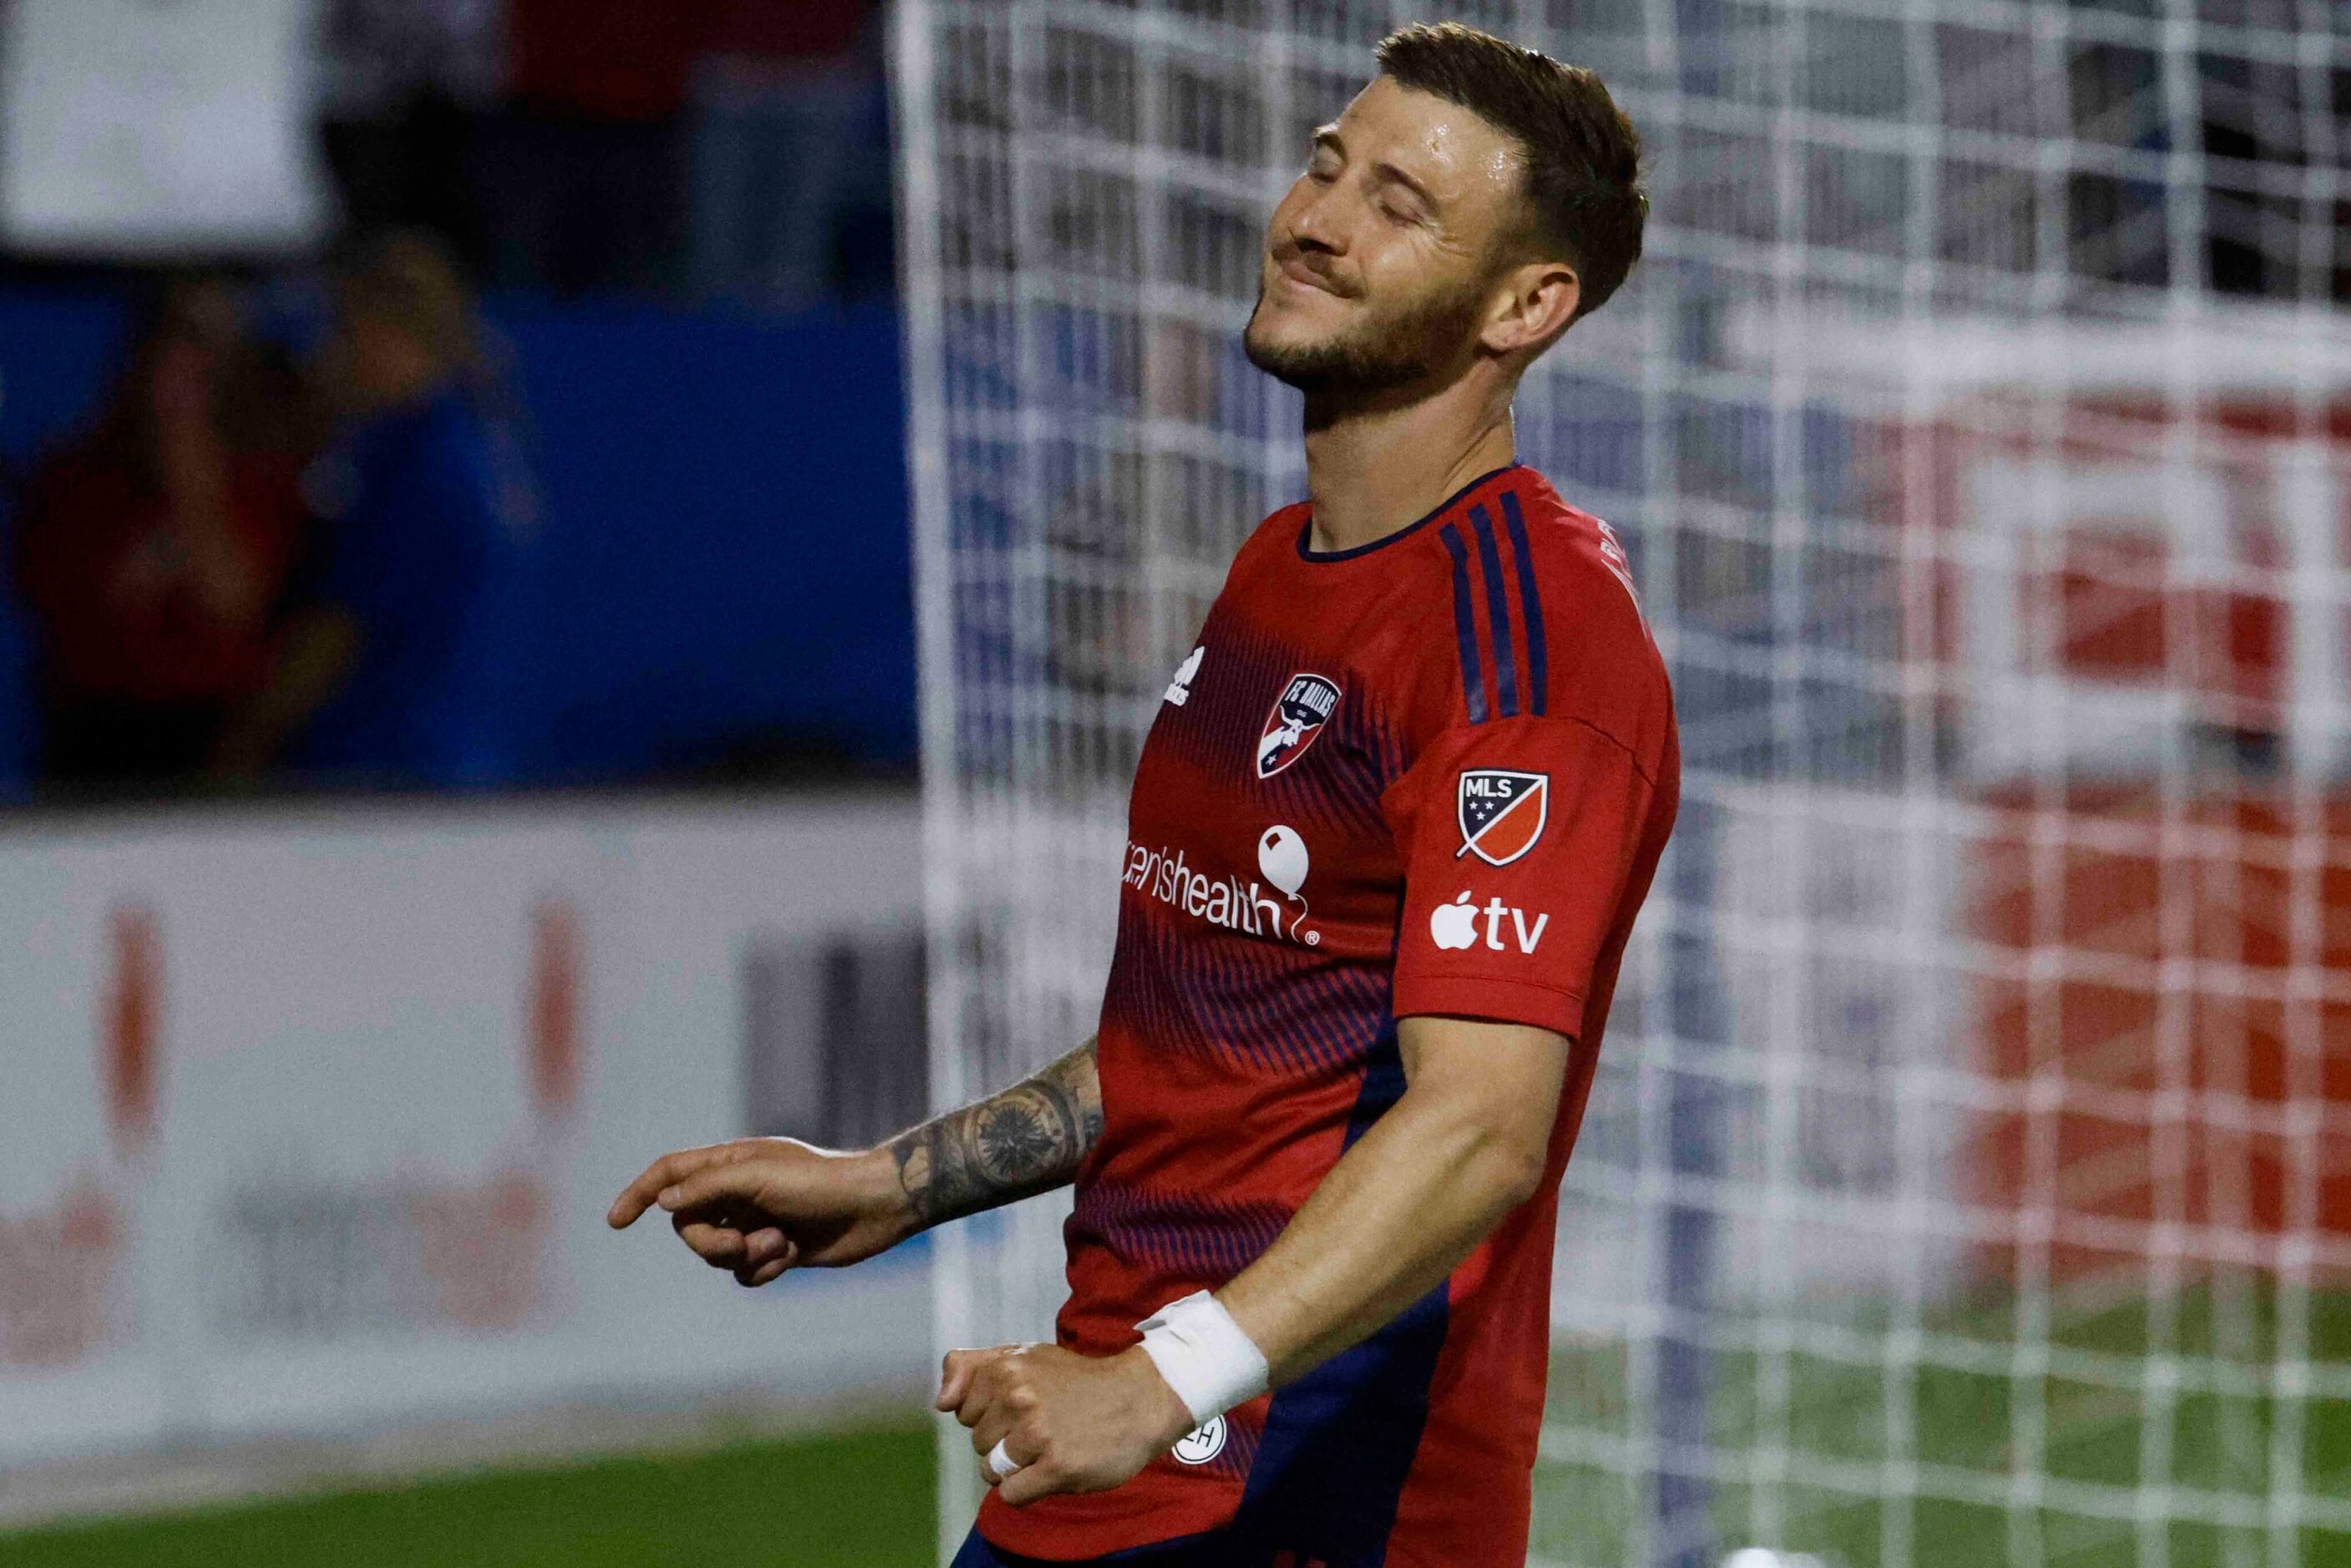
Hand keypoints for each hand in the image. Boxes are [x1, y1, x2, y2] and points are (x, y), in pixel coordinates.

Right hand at [607, 1137, 911, 1285]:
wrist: (873, 1207)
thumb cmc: (820, 1182)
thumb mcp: (758, 1177)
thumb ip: (707, 1187)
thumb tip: (665, 1202)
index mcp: (731, 1163)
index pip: (670, 1174)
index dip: (640, 1194)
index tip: (614, 1221)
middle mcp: (738, 1192)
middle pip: (689, 1225)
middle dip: (708, 1242)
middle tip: (740, 1244)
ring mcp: (756, 1222)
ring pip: (716, 1254)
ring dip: (742, 1256)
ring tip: (778, 1244)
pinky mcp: (775, 1250)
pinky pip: (744, 1273)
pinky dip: (762, 1269)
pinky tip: (790, 1256)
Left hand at [936, 1342, 1197, 1505]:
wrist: (1139, 1399)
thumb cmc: (1076, 1381)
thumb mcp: (1024, 1356)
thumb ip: (971, 1368)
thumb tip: (941, 1403)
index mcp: (1005, 1369)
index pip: (963, 1413)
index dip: (991, 1414)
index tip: (1024, 1405)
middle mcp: (1018, 1398)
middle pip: (978, 1443)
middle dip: (1004, 1440)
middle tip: (1045, 1424)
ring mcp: (1037, 1434)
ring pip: (992, 1470)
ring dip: (1017, 1467)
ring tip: (1050, 1447)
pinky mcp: (1056, 1467)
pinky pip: (1011, 1495)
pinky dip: (1026, 1490)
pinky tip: (1051, 1469)